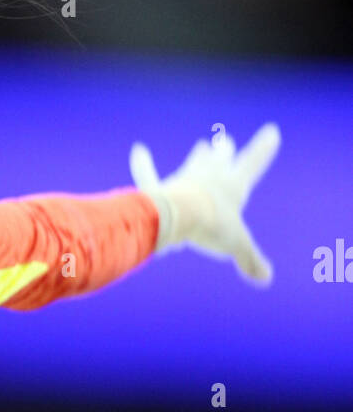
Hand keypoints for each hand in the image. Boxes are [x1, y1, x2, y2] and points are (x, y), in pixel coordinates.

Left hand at [129, 123, 280, 284]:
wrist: (178, 216)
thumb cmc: (211, 226)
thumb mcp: (237, 245)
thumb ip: (251, 260)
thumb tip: (265, 278)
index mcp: (232, 186)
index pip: (254, 162)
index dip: (263, 148)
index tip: (272, 132)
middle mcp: (209, 176)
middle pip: (220, 160)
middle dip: (224, 153)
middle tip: (226, 144)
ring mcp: (183, 180)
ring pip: (193, 162)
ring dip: (198, 156)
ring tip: (202, 146)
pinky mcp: (159, 188)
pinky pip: (149, 172)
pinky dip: (143, 163)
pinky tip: (139, 150)